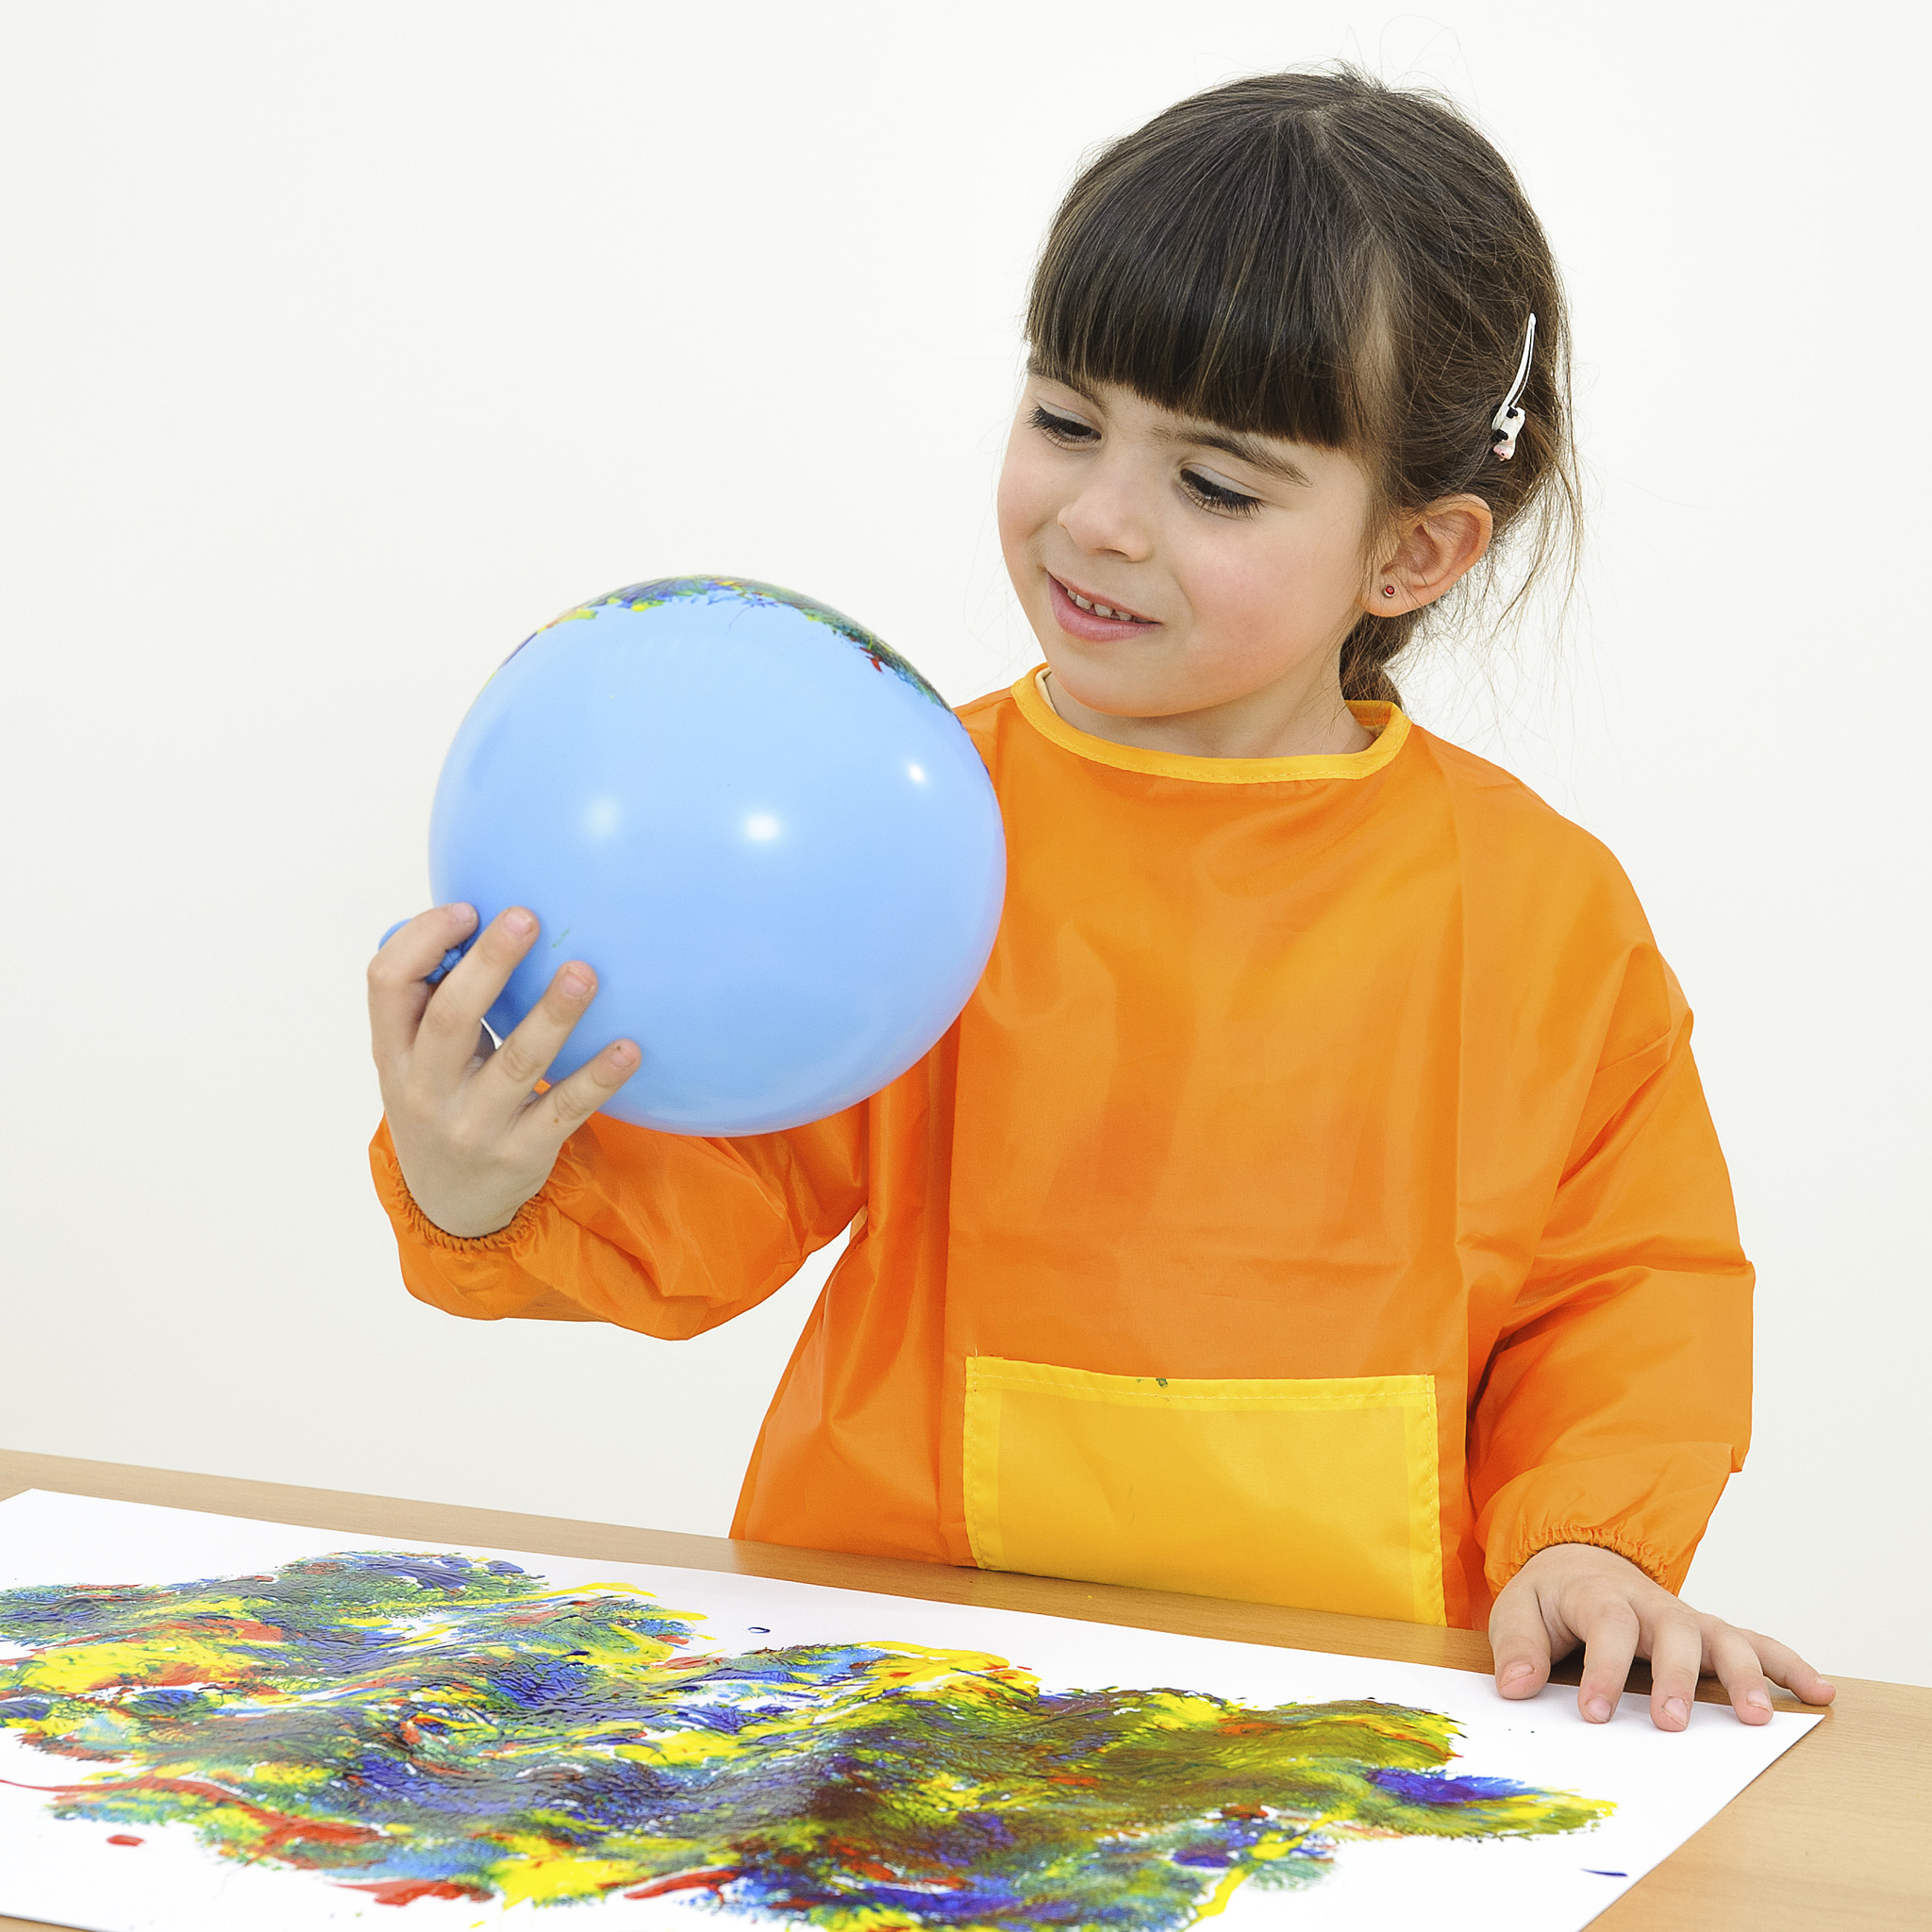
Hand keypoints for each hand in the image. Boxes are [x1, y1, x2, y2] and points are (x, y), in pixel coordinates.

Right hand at [368, 903, 638, 1236]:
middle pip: (451, 1017)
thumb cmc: (441, 1101)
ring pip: (517, 1062)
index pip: (386, 984)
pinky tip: (628, 1048)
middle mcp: (425, 1089)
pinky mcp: (522, 1152)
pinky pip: (565, 1109)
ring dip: (553, 1014)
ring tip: (584, 972)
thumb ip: (433, 1000)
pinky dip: (598, 1078)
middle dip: (489, 964)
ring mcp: (474, 1125)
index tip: (468, 909)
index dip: (422, 940)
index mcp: (392, 1053)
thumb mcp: (413, 1060)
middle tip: (526, 918)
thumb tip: (480, 917)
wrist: (450, 1203)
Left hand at [1490, 1542, 1835, 1729]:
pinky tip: (1820, 1693)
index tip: (1593, 1715)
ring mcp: (1684, 1617)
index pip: (1605, 1624)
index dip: (1602, 1668)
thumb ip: (1517, 1647)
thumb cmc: (1550, 1597)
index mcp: (1597, 1593)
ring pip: (1721, 1635)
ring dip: (1743, 1674)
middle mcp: (1649, 1602)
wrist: (1578, 1559)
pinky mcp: (1708, 1632)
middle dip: (1675, 1676)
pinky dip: (1789, 1664)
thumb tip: (1517, 1688)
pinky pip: (1755, 1642)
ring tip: (1759, 1719)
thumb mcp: (1516, 1609)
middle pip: (1671, 1629)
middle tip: (1672, 1723)